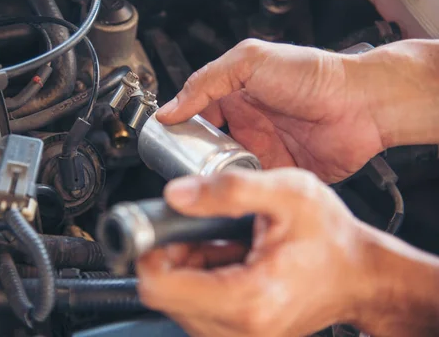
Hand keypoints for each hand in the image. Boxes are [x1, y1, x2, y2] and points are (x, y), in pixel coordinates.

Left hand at [136, 168, 372, 336]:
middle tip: (206, 233)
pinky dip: (202, 280)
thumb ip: (229, 190)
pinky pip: (196, 308)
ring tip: (225, 245)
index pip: (158, 288)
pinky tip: (231, 260)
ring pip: (177, 302)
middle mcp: (238, 330)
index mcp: (247, 298)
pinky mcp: (238, 334)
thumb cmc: (332, 238)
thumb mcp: (288, 194)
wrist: (361, 275)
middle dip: (173, 257)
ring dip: (189, 268)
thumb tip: (177, 194)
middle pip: (164, 294)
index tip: (171, 230)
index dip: (153, 252)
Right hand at [157, 39, 438, 182]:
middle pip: (208, 148)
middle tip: (181, 172)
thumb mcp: (250, 62)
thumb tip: (169, 109)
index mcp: (236, 97)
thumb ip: (206, 82)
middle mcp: (248, 125)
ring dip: (216, 179)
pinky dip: (243, 192)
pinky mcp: (281, 173)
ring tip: (203, 188)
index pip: (196, 116)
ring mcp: (264, 150)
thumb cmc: (314, 76)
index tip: (164, 145)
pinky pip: (255, 186)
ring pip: (228, 171)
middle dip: (193, 161)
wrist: (362, 105)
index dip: (180, 130)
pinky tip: (232, 196)